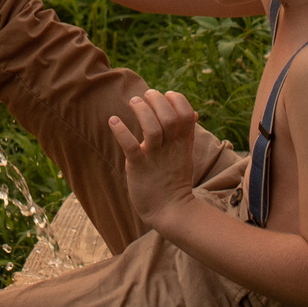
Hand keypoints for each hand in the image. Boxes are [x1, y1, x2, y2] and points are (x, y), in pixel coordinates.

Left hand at [105, 90, 204, 227]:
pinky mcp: (139, 168)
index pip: (186, 113)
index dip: (177, 100)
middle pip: (169, 117)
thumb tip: (194, 113)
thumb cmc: (175, 180)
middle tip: (146, 95)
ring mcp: (155, 157)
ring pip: (152, 129)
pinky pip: (131, 147)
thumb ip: (188, 134)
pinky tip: (113, 121)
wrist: (170, 211)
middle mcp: (171, 148)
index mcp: (183, 143)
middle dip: (157, 101)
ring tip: (133, 101)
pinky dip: (121, 132)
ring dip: (142, 112)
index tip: (166, 95)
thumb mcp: (186, 155)